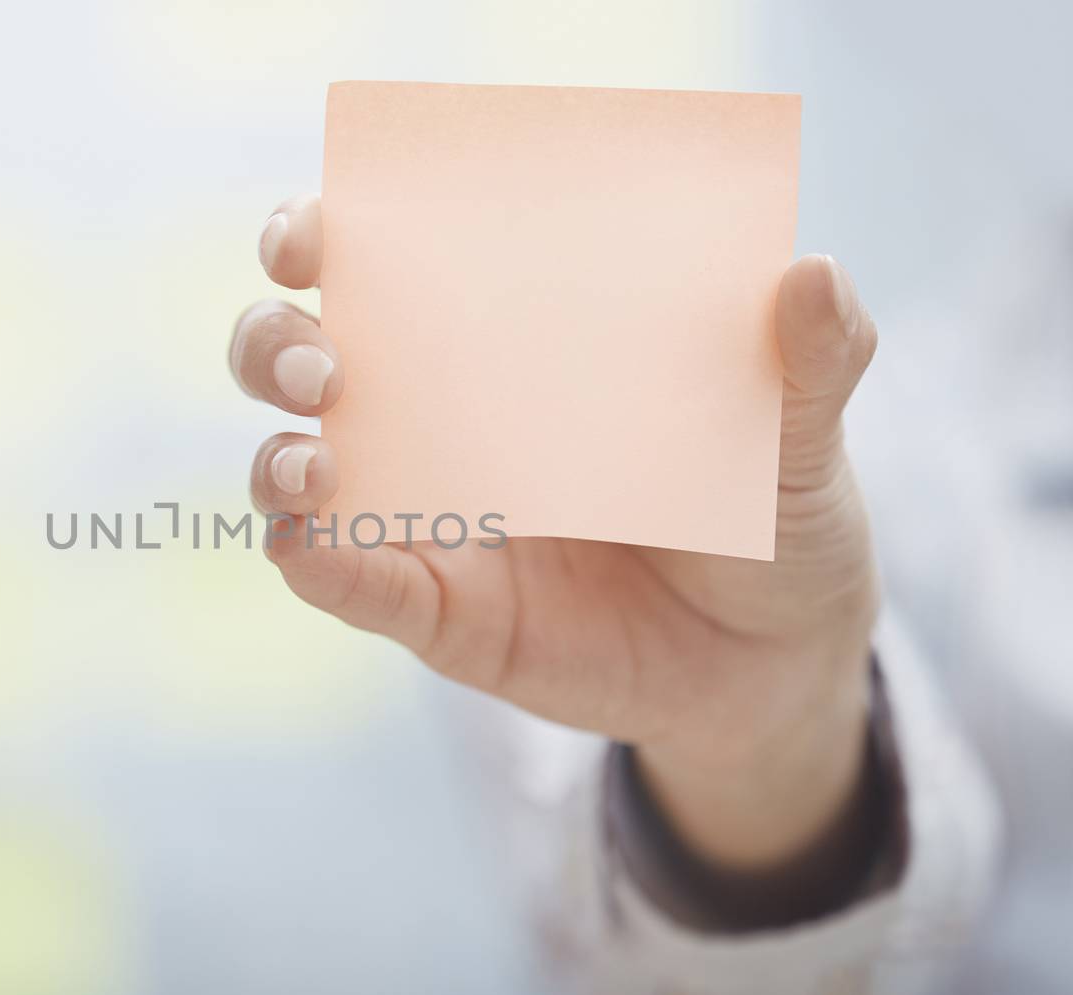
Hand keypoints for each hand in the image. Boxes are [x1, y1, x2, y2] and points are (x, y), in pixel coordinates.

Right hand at [230, 194, 881, 871]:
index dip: (320, 239)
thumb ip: (812, 362)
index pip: (383, 270)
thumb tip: (811, 272)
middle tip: (322, 362)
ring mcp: (429, 519)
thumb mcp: (799, 438)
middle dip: (273, 343)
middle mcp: (443, 421)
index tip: (309, 237)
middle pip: (299, 359)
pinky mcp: (436, 613)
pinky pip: (352, 586)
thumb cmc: (770, 520)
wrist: (774, 666)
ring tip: (318, 462)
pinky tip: (309, 548)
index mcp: (509, 348)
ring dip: (276, 458)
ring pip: (295, 472)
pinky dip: (315, 564)